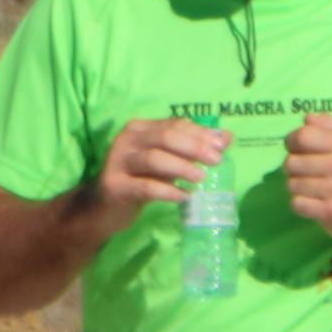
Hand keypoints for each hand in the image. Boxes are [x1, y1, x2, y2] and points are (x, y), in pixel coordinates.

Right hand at [95, 116, 228, 211]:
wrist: (105, 207)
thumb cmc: (140, 179)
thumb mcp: (167, 161)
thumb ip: (192, 148)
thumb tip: (226, 138)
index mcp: (140, 128)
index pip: (174, 124)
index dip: (200, 134)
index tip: (222, 147)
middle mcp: (126, 140)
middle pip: (165, 137)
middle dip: (194, 147)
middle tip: (216, 161)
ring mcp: (117, 162)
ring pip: (154, 159)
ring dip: (182, 167)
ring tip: (201, 178)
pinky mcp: (114, 186)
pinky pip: (145, 186)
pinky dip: (168, 191)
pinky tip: (184, 196)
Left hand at [283, 114, 331, 244]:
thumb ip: (328, 128)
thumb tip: (307, 117)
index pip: (303, 136)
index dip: (292, 141)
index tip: (297, 148)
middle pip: (291, 162)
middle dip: (293, 169)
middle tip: (306, 173)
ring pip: (292, 184)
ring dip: (298, 188)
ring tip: (313, 189)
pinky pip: (297, 204)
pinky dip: (302, 205)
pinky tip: (315, 203)